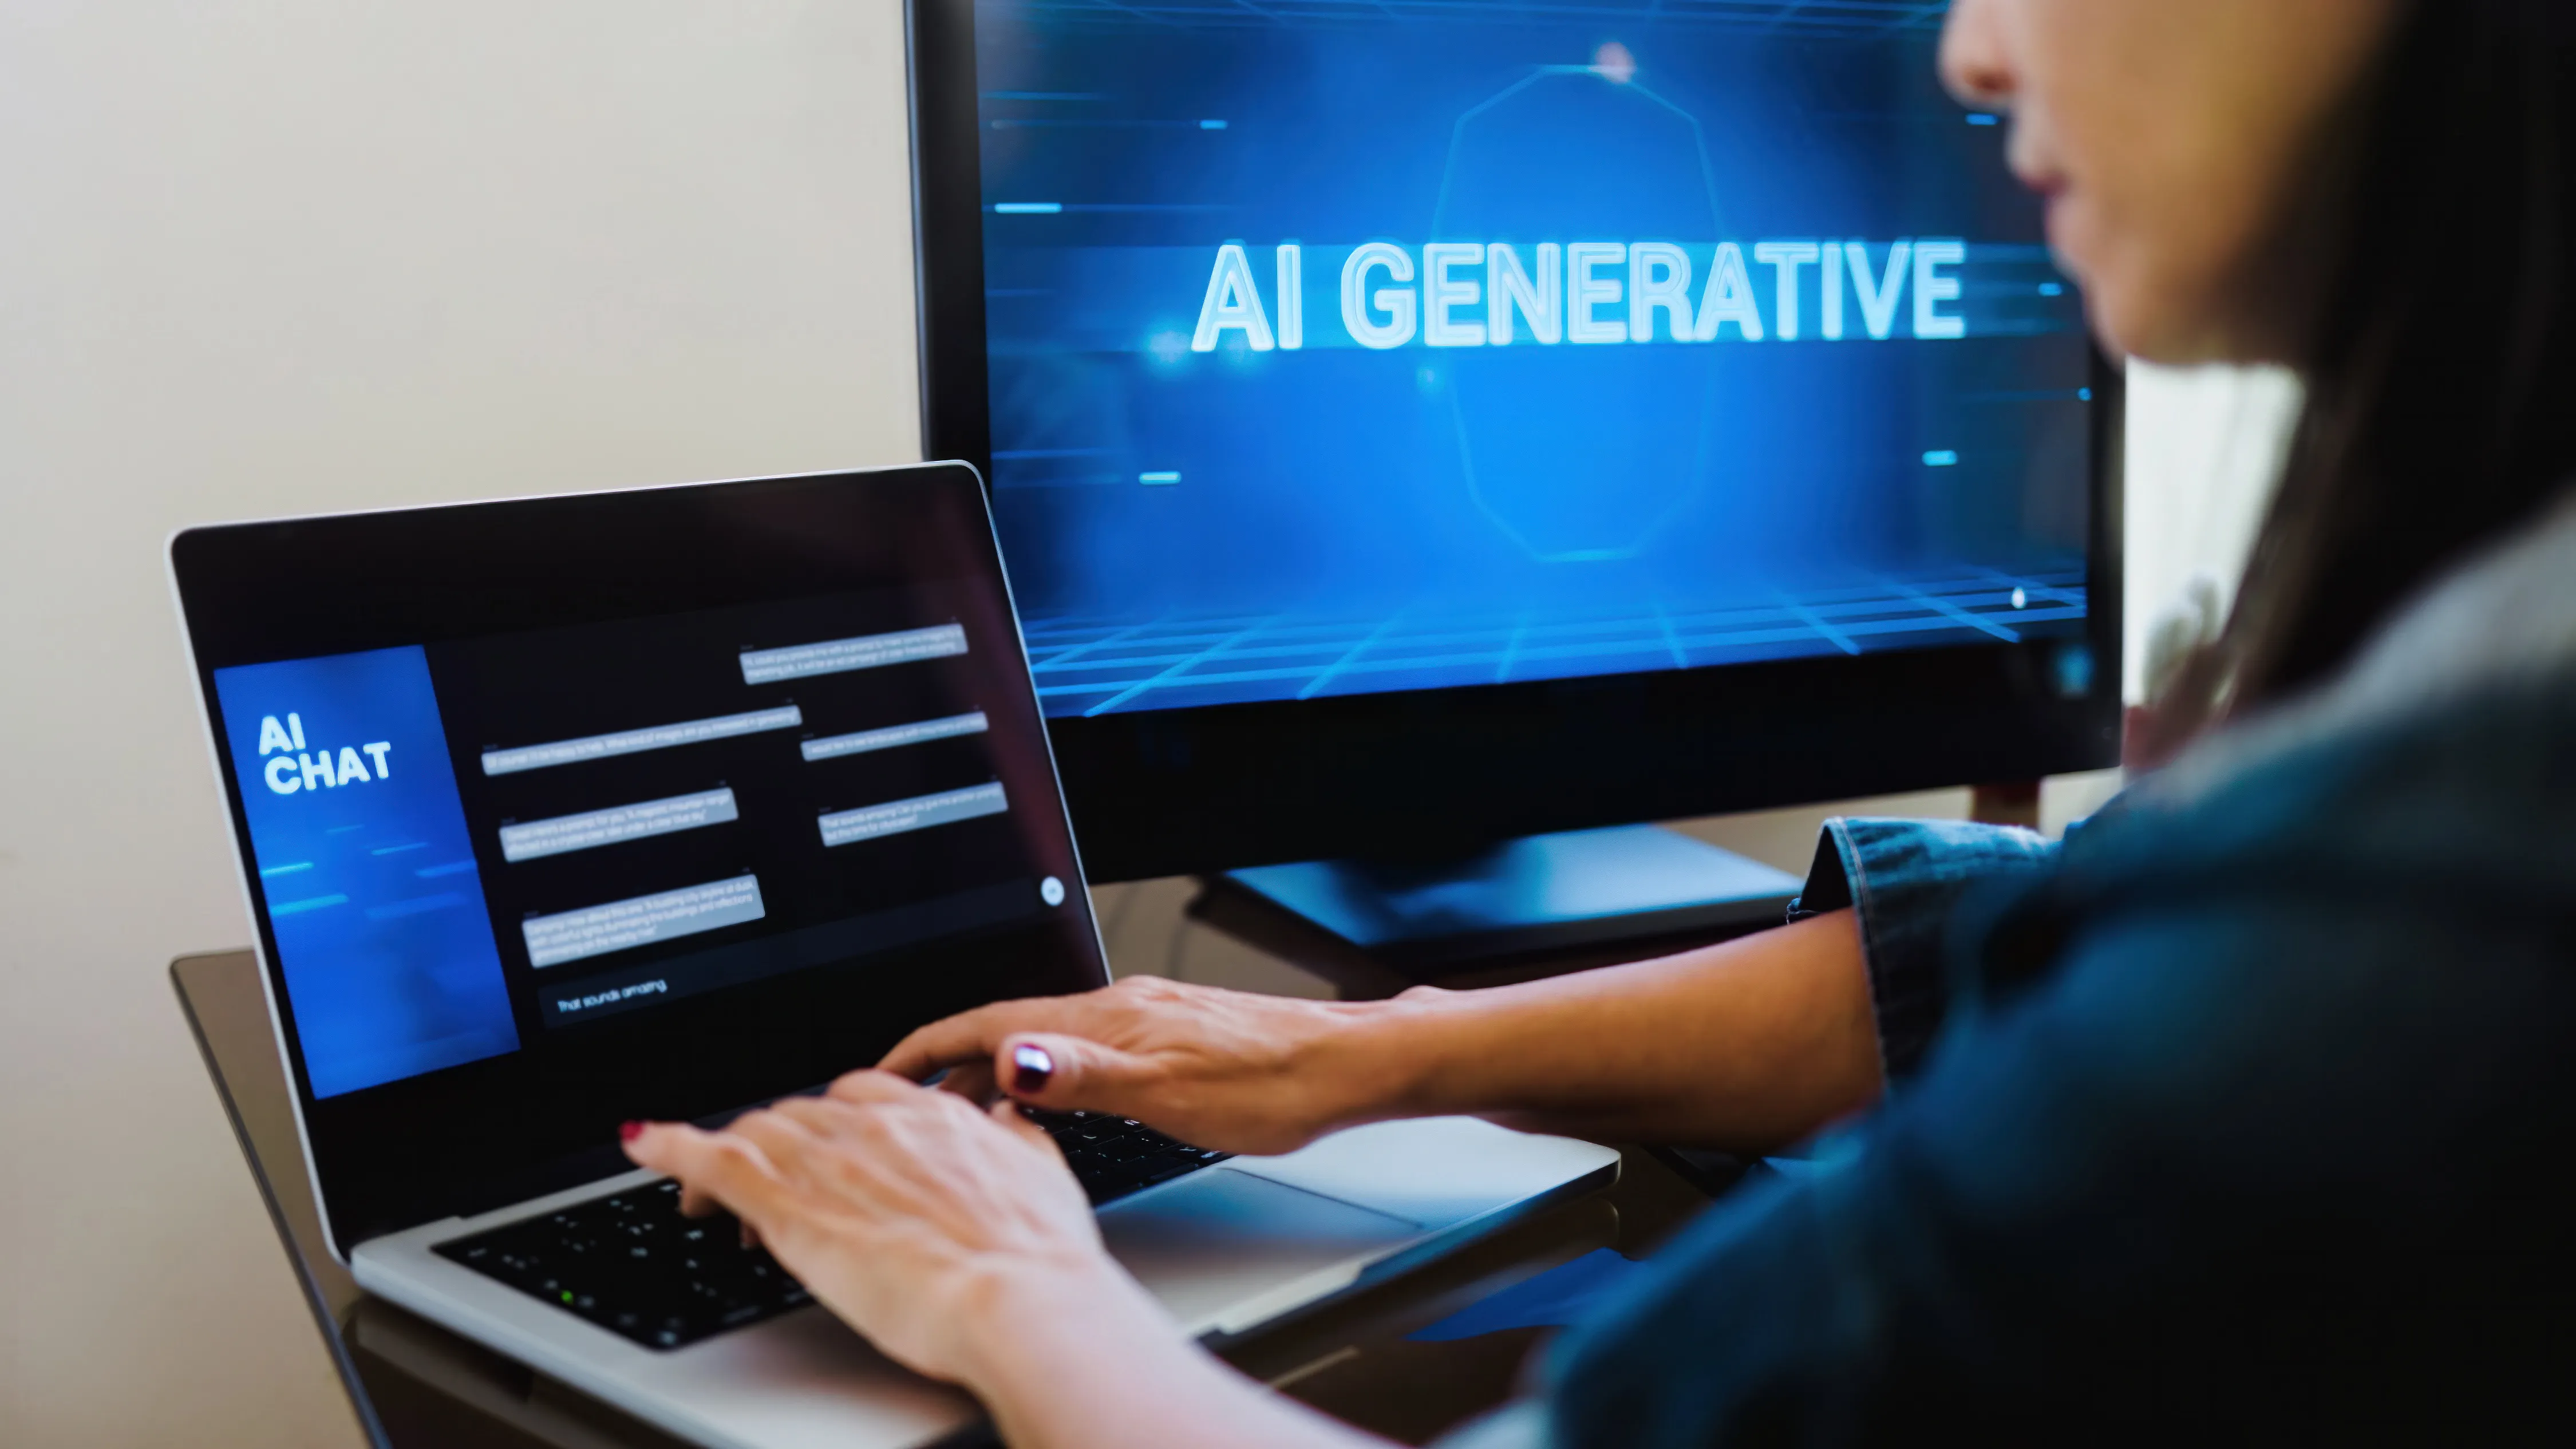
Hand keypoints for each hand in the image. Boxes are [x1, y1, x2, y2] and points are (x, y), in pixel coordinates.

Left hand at [621, 1070, 1163, 1389]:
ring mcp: (826, 1162)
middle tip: (772, 1199)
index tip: (824, 1155)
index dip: (831, 1127)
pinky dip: (671, 1146)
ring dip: (726, 1156)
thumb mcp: (1042, 1172)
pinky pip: (713, 1161)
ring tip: (702, 1196)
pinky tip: (643, 1142)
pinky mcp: (787, 1209)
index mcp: (932, 1117)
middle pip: (799, 1114)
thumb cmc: (1037, 1255)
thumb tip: (1008, 1109)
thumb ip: (1016, 1135)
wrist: (1019, 1298)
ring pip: (755, 1134)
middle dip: (778, 1149)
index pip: (857, 1098)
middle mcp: (874, 1126)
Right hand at [878, 975, 1413, 1154]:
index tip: (884, 1070)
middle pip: (1009, 1032)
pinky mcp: (1168, 1040)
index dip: (929, 1046)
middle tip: (910, 1110)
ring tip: (967, 1121)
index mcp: (1106, 1018)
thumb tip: (1010, 1060)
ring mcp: (1144, 1022)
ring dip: (998, 1078)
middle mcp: (1119, 1009)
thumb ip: (1084, 1076)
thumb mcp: (1171, 1092)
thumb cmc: (1275, 1084)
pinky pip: (1082, 1053)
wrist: (1348, 1066)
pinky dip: (1046, 1081)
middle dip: (951, 1067)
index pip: (990, 1021)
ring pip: (1045, 1044)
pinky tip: (1054, 1110)